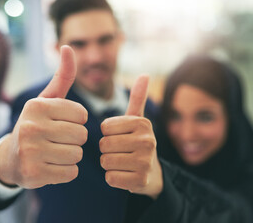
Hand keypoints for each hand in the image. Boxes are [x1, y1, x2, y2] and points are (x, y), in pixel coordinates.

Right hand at [0, 45, 87, 188]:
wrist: (10, 159)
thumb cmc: (35, 125)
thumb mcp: (46, 100)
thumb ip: (62, 76)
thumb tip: (67, 47)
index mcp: (36, 106)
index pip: (82, 115)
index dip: (76, 121)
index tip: (59, 123)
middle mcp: (31, 126)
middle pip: (82, 135)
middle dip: (74, 139)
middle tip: (55, 140)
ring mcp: (30, 151)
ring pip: (77, 154)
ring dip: (70, 156)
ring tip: (52, 153)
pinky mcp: (33, 174)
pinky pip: (71, 173)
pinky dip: (65, 172)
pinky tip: (50, 166)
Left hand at [99, 75, 162, 198]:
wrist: (152, 173)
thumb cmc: (137, 142)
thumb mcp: (137, 120)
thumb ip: (138, 97)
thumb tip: (145, 74)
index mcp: (142, 123)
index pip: (105, 127)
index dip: (107, 134)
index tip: (120, 136)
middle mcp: (147, 141)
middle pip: (104, 144)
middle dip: (107, 149)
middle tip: (121, 151)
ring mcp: (145, 162)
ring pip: (105, 161)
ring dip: (109, 164)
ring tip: (123, 162)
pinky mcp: (140, 181)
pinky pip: (110, 178)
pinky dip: (113, 178)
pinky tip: (124, 174)